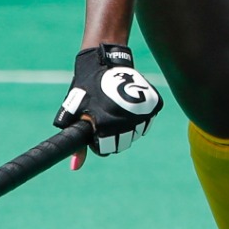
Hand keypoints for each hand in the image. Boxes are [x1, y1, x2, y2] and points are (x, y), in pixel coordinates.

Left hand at [54, 44, 162, 158]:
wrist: (106, 61)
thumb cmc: (86, 87)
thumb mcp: (75, 114)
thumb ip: (76, 144)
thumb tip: (74, 167)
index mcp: (107, 127)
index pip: (106, 150)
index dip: (98, 141)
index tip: (95, 126)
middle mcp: (128, 123)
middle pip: (122, 144)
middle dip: (113, 135)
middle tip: (105, 115)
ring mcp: (142, 114)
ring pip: (135, 133)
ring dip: (126, 126)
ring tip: (115, 107)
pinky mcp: (153, 105)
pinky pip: (145, 122)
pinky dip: (137, 117)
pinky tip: (127, 104)